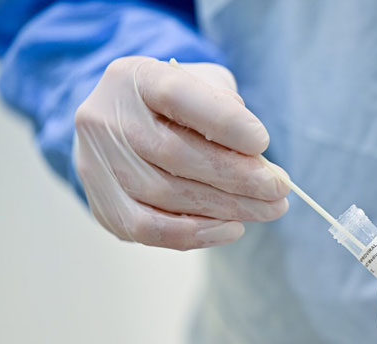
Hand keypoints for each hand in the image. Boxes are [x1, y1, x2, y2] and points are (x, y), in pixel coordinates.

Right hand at [75, 56, 288, 249]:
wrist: (127, 124)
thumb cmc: (179, 105)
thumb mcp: (204, 85)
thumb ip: (226, 107)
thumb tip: (255, 154)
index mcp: (133, 77)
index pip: (177, 96)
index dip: (224, 122)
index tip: (264, 143)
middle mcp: (105, 118)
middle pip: (173, 153)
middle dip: (237, 176)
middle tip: (279, 189)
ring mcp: (97, 164)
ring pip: (166, 195)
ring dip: (228, 207)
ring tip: (269, 209)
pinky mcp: (103, 204)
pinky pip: (150, 229)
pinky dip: (197, 233)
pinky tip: (233, 228)